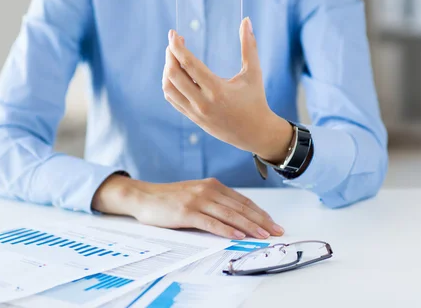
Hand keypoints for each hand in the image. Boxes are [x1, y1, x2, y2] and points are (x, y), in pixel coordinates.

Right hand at [92, 174, 284, 238]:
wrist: (145, 197)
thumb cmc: (170, 199)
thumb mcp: (196, 194)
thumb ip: (214, 201)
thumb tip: (237, 216)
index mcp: (212, 185)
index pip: (242, 201)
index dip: (259, 212)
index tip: (272, 222)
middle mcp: (208, 190)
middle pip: (240, 207)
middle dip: (261, 220)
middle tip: (276, 231)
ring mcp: (198, 200)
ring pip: (230, 215)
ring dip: (249, 226)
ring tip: (263, 235)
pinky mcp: (187, 212)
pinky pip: (212, 223)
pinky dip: (227, 230)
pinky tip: (239, 235)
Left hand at [163, 17, 292, 162]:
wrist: (255, 133)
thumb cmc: (256, 100)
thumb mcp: (254, 73)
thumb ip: (249, 46)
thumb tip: (246, 20)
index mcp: (217, 89)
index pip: (189, 64)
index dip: (177, 46)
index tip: (173, 33)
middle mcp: (203, 102)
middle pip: (174, 75)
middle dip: (170, 55)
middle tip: (173, 43)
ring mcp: (195, 112)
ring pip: (169, 88)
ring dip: (167, 70)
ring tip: (173, 57)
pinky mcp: (192, 118)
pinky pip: (172, 99)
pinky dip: (169, 84)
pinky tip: (174, 73)